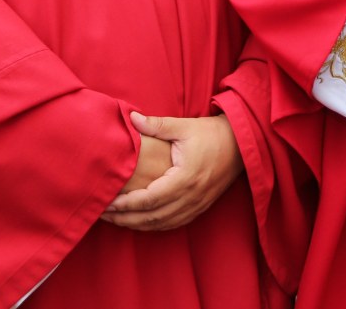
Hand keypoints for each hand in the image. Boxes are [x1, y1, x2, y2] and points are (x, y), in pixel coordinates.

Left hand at [102, 112, 243, 230]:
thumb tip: (131, 118)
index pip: (149, 199)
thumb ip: (157, 124)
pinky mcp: (201, 207)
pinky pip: (173, 224)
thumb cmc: (212, 134)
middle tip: (103, 215)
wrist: (242, 144)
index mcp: (185, 178)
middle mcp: (191, 196)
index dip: (126, 205)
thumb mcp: (184, 126)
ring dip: (137, 225)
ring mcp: (197, 205)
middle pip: (152, 217)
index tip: (106, 203)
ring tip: (116, 220)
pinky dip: (154, 226)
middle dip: (125, 219)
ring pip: (162, 224)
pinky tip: (141, 221)